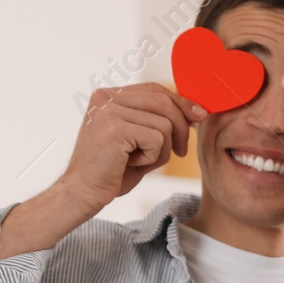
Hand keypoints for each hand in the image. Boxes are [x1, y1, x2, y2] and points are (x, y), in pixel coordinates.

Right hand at [58, 84, 205, 216]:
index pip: (155, 89)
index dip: (181, 103)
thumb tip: (196, 111)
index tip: (199, 116)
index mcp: (108, 95)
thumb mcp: (139, 140)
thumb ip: (159, 122)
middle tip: (181, 151)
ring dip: (162, 149)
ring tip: (141, 160)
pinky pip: (157, 139)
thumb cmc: (112, 171)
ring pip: (164, 123)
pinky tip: (131, 164)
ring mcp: (108, 110)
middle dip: (181, 128)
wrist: (84, 193)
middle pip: (163, 101)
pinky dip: (152, 158)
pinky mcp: (114, 128)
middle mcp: (105, 97)